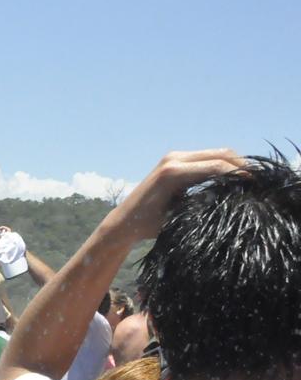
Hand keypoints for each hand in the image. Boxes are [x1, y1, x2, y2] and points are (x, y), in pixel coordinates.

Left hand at [112, 149, 245, 240]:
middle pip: (219, 154)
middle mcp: (173, 160)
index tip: (254, 184)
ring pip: (214, 153)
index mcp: (172, 173)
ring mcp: (173, 158)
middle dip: (240, 164)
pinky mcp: (174, 161)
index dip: (238, 173)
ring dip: (232, 163)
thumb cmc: (147, 226)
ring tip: (246, 179)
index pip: (215, 166)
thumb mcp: (178, 219)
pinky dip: (220, 164)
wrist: (124, 221)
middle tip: (256, 180)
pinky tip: (230, 177)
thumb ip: (202, 205)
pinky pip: (205, 157)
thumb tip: (229, 198)